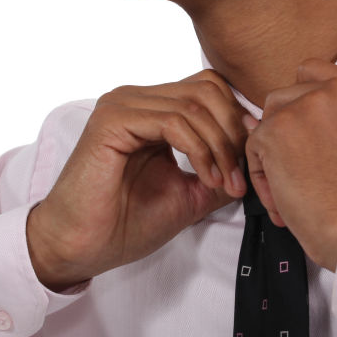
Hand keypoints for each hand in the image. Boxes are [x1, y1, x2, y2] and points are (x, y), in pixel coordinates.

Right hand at [27, 70, 250, 290]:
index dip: (237, 120)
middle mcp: (136, 99)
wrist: (82, 247)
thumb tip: (254, 158)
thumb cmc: (124, 223)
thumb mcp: (188, 194)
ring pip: (194, 104)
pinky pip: (172, 121)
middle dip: (233, 132)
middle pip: (207, 89)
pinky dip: (199, 150)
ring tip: (225, 184)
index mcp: (151, 109)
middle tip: (240, 175)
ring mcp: (122, 105)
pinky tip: (207, 177)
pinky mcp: (112, 121)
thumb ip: (218, 171)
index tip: (251, 160)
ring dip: (220, 147)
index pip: (209, 90)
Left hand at [244, 58, 336, 270]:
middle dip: (286, 134)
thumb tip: (265, 116)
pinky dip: (263, 178)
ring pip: (267, 121)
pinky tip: (283, 201)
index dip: (304, 103)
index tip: (309, 136)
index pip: (317, 73)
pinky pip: (254, 147)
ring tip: (291, 190)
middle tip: (302, 174)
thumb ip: (332, 120)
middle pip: (287, 97)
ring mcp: (306, 106)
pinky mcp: (276, 128)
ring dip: (272, 155)